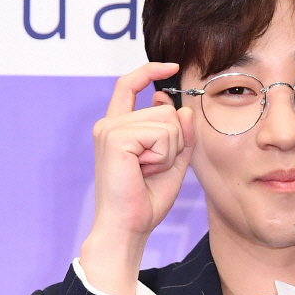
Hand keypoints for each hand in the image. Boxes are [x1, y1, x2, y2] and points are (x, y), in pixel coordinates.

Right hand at [80, 61, 195, 294]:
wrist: (128, 228)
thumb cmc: (146, 201)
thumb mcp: (173, 164)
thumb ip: (181, 137)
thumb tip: (184, 110)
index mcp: (118, 128)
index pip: (129, 85)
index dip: (150, 71)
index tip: (171, 66)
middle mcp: (110, 124)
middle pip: (164, 110)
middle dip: (173, 141)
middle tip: (152, 168)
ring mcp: (110, 129)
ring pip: (166, 122)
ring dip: (169, 151)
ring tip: (147, 171)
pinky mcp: (116, 137)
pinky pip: (161, 133)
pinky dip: (163, 155)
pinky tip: (144, 171)